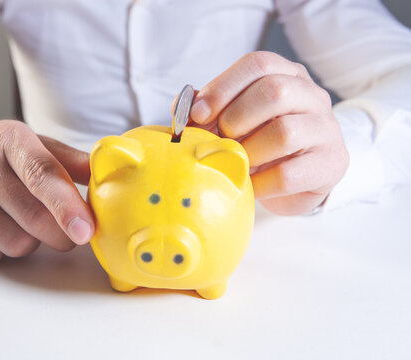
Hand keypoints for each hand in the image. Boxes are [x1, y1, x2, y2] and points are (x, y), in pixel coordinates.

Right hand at [0, 120, 94, 264]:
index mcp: (10, 138)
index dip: (67, 206)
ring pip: (16, 244)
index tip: (85, 231)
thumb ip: (71, 162)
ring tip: (15, 215)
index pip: (42, 175)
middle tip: (67, 229)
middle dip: (62, 234)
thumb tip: (108, 176)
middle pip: (35, 219)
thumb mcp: (34, 144)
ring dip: (29, 241)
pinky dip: (0, 250)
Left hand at [187, 51, 348, 214]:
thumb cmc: (261, 144)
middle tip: (222, 139)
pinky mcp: (330, 164)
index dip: (223, 86)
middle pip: (275, 91)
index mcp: (288, 75)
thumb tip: (182, 106)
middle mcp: (312, 96)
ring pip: (284, 132)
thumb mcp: (236, 119)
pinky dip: (259, 183)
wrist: (298, 181)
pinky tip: (249, 184)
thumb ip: (210, 108)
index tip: (197, 113)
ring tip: (237, 162)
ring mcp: (326, 130)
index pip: (258, 64)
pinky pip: (288, 174)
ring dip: (247, 152)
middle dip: (235, 118)